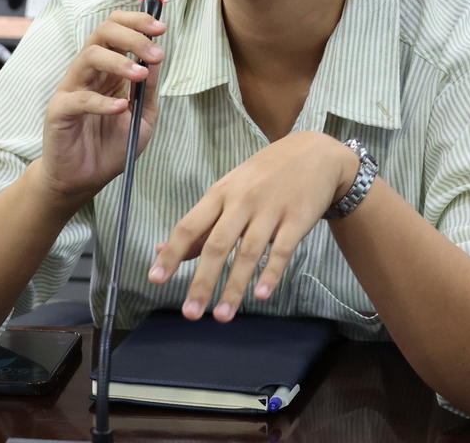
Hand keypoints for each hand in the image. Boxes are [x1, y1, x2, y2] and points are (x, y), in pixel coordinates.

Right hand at [37, 11, 166, 206]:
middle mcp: (89, 73)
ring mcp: (72, 89)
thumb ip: (148, 89)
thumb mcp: (143, 116)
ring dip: (119, 62)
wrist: (85, 180)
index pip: (116, 29)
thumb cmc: (111, 147)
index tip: (162, 29)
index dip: (137, 22)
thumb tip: (158, 57)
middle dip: (133, 36)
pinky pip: (79, 99)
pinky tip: (121, 109)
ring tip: (140, 76)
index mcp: (108, 69)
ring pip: (89, 56)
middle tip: (156, 53)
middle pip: (102, 33)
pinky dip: (102, 101)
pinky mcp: (59, 111)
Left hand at [148, 131, 359, 321]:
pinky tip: (260, 295)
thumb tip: (162, 250)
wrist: (314, 153)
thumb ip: (201, 223)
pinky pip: (283, 249)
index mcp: (220, 194)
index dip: (172, 253)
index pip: (189, 226)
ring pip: (248, 252)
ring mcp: (271, 209)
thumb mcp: (229, 190)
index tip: (155, 279)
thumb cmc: (264, 175)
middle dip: (202, 281)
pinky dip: (271, 273)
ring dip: (234, 287)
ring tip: (222, 316)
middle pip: (217, 244)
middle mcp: (242, 201)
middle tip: (190, 313)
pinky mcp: (298, 218)